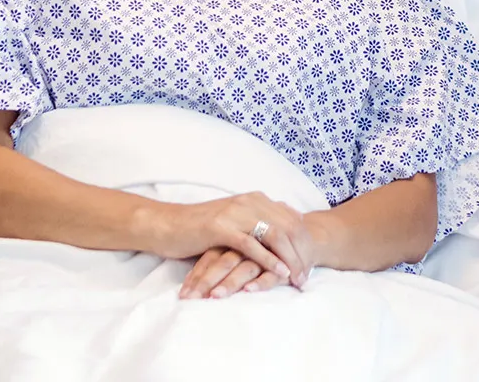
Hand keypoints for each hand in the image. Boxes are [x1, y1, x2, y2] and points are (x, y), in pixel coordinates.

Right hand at [144, 192, 314, 290]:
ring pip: (275, 234)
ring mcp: (236, 213)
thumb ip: (257, 224)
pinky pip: (252, 244)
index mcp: (256, 200)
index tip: (310, 265)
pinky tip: (279, 272)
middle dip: (302, 254)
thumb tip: (282, 235)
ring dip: (290, 258)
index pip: (292, 220)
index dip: (304, 243)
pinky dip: (269, 259)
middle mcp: (250, 202)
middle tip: (307, 278)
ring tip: (297, 279)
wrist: (168, 225)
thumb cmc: (201, 228)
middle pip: (289, 227)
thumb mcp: (235, 222)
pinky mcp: (221, 227)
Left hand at [179, 247, 290, 299]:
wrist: (304, 233)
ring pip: (245, 267)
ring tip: (214, 297)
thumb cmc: (267, 244)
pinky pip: (270, 273)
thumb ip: (221, 256)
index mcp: (235, 237)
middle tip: (191, 299)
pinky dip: (259, 281)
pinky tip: (249, 290)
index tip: (183, 294)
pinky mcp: (283, 263)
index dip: (197, 275)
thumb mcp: (241, 247)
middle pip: (224, 262)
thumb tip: (192, 281)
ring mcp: (266, 252)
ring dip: (229, 283)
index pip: (211, 256)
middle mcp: (248, 243)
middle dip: (206, 281)